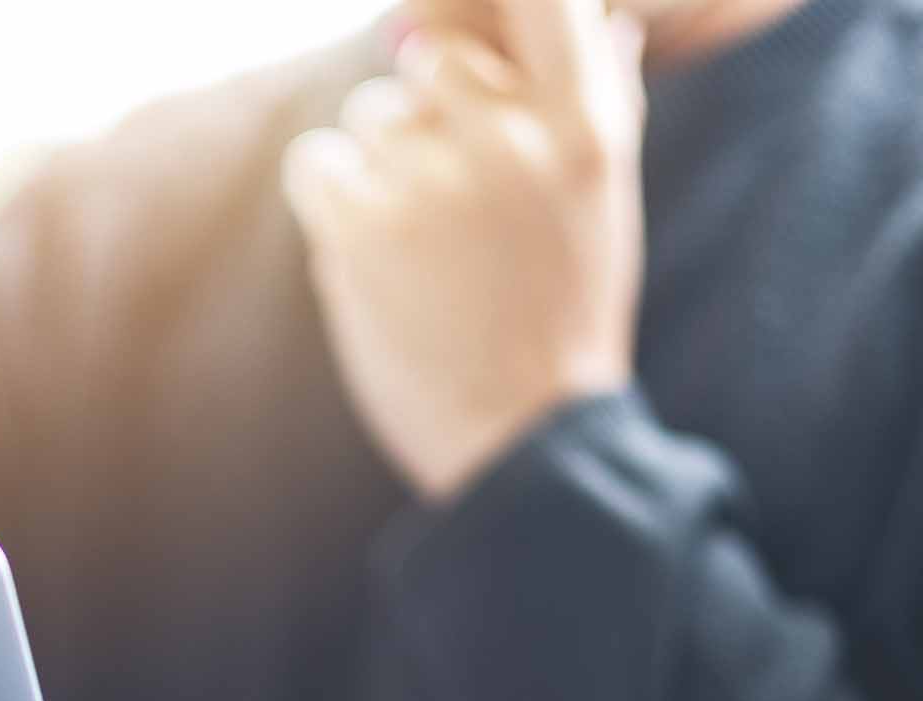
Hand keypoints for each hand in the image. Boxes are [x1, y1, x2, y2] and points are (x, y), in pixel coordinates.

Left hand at [282, 0, 646, 499]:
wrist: (520, 436)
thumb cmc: (565, 318)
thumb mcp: (607, 204)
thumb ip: (602, 103)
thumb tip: (601, 21)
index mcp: (585, 126)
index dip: (495, 7)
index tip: (480, 25)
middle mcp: (510, 138)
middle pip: (433, 52)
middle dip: (426, 107)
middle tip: (445, 184)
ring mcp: (431, 179)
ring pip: (370, 113)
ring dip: (378, 163)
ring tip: (418, 239)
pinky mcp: (358, 224)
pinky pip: (315, 159)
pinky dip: (327, 196)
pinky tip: (364, 244)